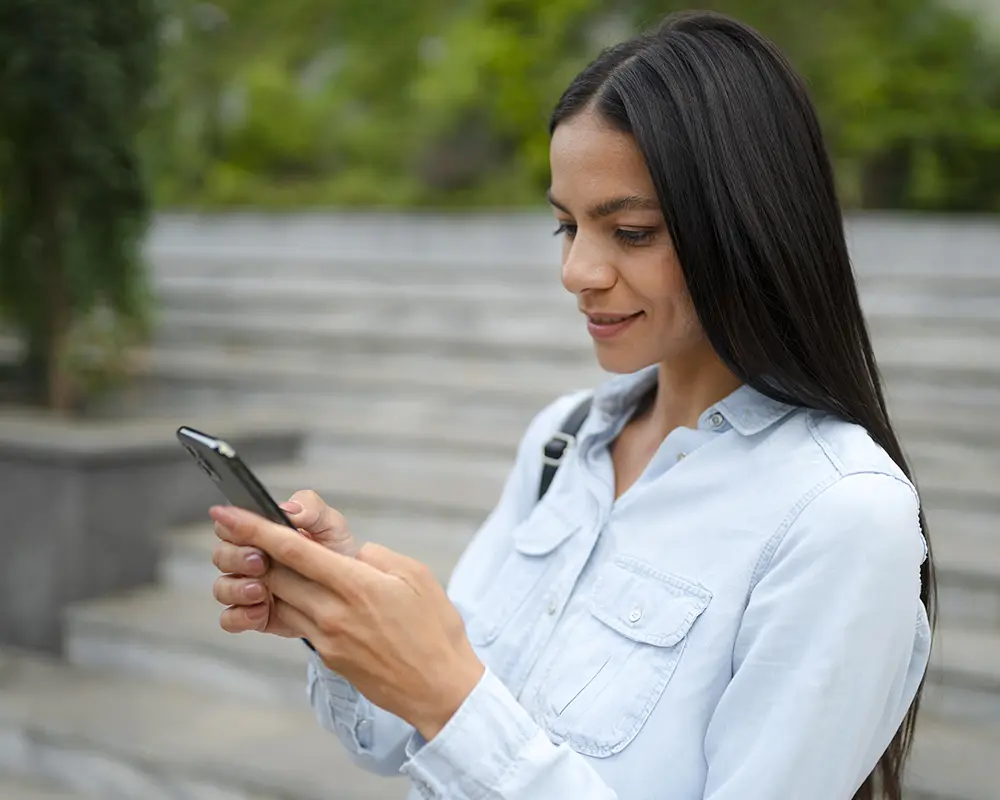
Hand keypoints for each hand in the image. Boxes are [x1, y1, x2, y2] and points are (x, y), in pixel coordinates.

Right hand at [211, 490, 360, 636]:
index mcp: (260, 534)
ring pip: (222, 589)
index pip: (229, 525)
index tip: (249, 533)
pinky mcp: (254, 615)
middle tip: (260, 562)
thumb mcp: (330, 524)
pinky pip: (230, 619)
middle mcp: (248, 560)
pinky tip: (260, 612)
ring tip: (260, 590)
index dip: (232, 527)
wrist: (350, 591)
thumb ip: (310, 508)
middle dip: (237, 558)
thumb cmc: (335, 552)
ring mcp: (248, 588)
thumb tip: (288, 508)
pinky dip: (241, 616)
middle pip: (221, 556)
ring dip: (236, 589)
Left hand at [211, 504, 484, 740]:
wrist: (440, 688)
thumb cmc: (436, 629)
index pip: (292, 550)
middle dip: (252, 551)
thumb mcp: (416, 576)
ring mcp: (327, 639)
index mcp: (355, 585)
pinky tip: (301, 594)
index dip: (254, 529)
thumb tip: (352, 555)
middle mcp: (333, 613)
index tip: (226, 514)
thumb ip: (377, 557)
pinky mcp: (329, 657)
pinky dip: (292, 604)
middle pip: (274, 575)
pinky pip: (298, 624)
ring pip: (281, 600)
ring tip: (265, 562)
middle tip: (236, 533)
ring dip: (267, 580)